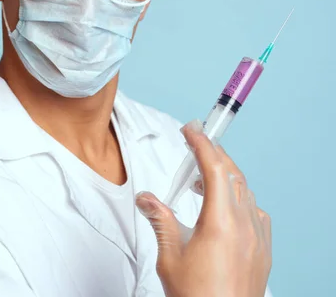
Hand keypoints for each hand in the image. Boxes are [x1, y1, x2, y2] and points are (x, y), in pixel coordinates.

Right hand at [135, 120, 271, 296]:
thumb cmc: (198, 296)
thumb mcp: (170, 256)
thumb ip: (160, 220)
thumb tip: (147, 199)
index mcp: (221, 223)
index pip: (214, 169)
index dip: (202, 144)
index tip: (192, 130)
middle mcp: (245, 226)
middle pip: (233, 175)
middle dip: (214, 154)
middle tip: (196, 145)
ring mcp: (258, 237)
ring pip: (245, 192)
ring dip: (225, 176)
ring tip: (201, 179)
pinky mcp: (264, 249)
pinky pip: (255, 212)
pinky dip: (239, 199)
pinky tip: (225, 208)